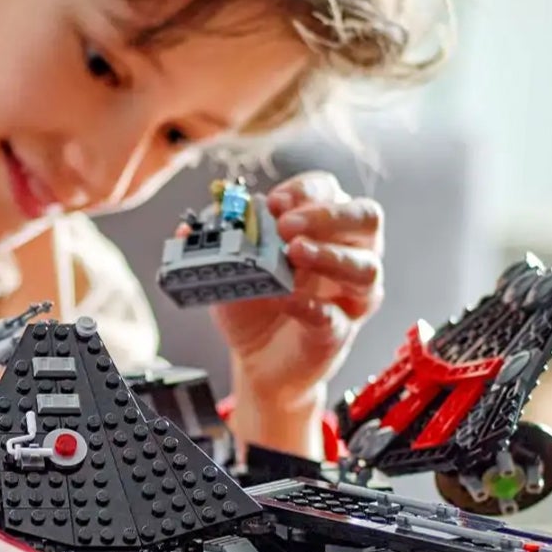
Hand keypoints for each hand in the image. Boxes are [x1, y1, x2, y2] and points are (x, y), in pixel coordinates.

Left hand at [212, 169, 383, 427]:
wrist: (257, 360)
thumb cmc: (254, 305)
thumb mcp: (229, 267)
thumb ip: (215, 245)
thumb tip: (184, 230)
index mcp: (323, 228)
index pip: (329, 191)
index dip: (305, 191)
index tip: (274, 202)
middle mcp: (348, 254)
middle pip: (365, 218)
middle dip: (327, 216)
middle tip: (287, 225)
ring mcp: (350, 295)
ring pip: (366, 267)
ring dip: (330, 255)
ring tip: (295, 254)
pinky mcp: (339, 332)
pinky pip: (337, 318)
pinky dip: (313, 307)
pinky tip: (290, 301)